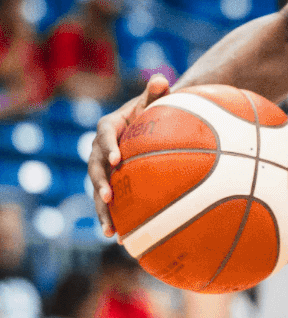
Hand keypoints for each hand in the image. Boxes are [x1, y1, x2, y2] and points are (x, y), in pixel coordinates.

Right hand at [89, 73, 170, 232]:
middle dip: (100, 184)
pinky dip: (113, 218)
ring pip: (98, 191)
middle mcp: (99, 150)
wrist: (146, 122)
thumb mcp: (152, 100)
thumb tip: (162, 79)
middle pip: (95, 169)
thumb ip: (156, 92)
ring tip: (109, 231)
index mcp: (108, 128)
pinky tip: (121, 238)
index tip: (117, 158)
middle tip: (109, 197)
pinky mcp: (110, 182)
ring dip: (102, 210)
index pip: (105, 137)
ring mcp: (102, 168)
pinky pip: (109, 202)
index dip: (109, 147)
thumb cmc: (152, 110)